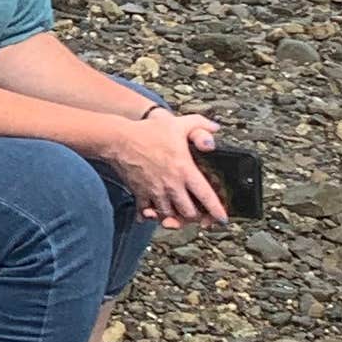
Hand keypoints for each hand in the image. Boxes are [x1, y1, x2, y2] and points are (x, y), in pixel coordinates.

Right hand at [102, 110, 226, 223]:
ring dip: (176, 217)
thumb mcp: (179, 123)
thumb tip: (216, 129)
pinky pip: (147, 212)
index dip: (217, 210)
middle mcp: (171, 186)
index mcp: (184, 170)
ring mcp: (155, 192)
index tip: (222, 218)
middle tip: (199, 214)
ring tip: (179, 214)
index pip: (206, 196)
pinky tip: (154, 213)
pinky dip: (152, 215)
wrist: (119, 139)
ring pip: (170, 216)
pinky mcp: (140, 194)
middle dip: (196, 216)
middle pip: (189, 213)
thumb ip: (200, 125)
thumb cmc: (148, 132)